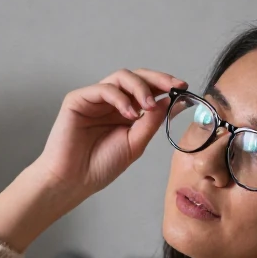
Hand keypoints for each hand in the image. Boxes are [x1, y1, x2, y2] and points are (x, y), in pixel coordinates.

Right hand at [34, 69, 185, 198]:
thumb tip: (168, 102)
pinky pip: (103, 89)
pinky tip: (129, 113)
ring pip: (121, 77)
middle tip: (173, 86)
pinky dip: (119, 98)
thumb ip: (150, 123)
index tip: (183, 88)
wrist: (73, 180)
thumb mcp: (134, 144)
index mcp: (124, 112)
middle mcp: (110, 102)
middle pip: (136, 77)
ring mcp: (94, 99)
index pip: (147, 90)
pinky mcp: (78, 99)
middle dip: (157, 79)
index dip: (165, 86)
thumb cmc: (99, 166)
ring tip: (148, 106)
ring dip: (140, 88)